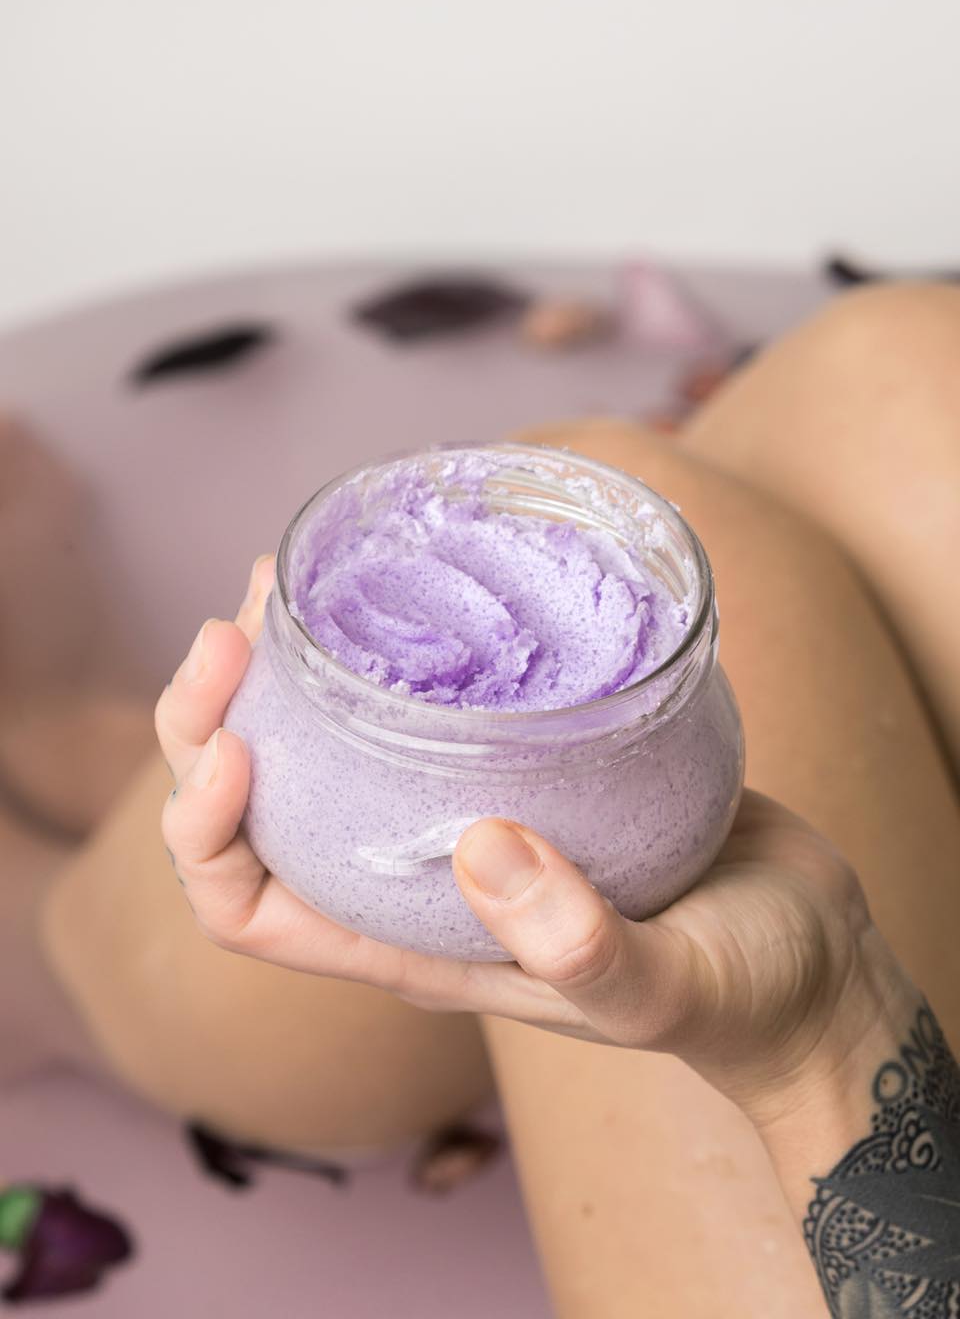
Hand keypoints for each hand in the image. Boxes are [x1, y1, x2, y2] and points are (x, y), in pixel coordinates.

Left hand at [157, 558, 894, 1117]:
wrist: (812, 955)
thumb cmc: (742, 992)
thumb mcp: (667, 988)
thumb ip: (581, 945)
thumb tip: (479, 844)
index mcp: (413, 946)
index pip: (249, 908)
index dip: (205, 831)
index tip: (237, 742)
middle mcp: (413, 880)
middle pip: (259, 810)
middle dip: (214, 722)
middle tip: (239, 623)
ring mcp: (461, 816)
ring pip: (323, 747)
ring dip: (279, 672)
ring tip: (282, 581)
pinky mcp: (520, 766)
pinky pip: (415, 706)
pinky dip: (382, 650)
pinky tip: (396, 589)